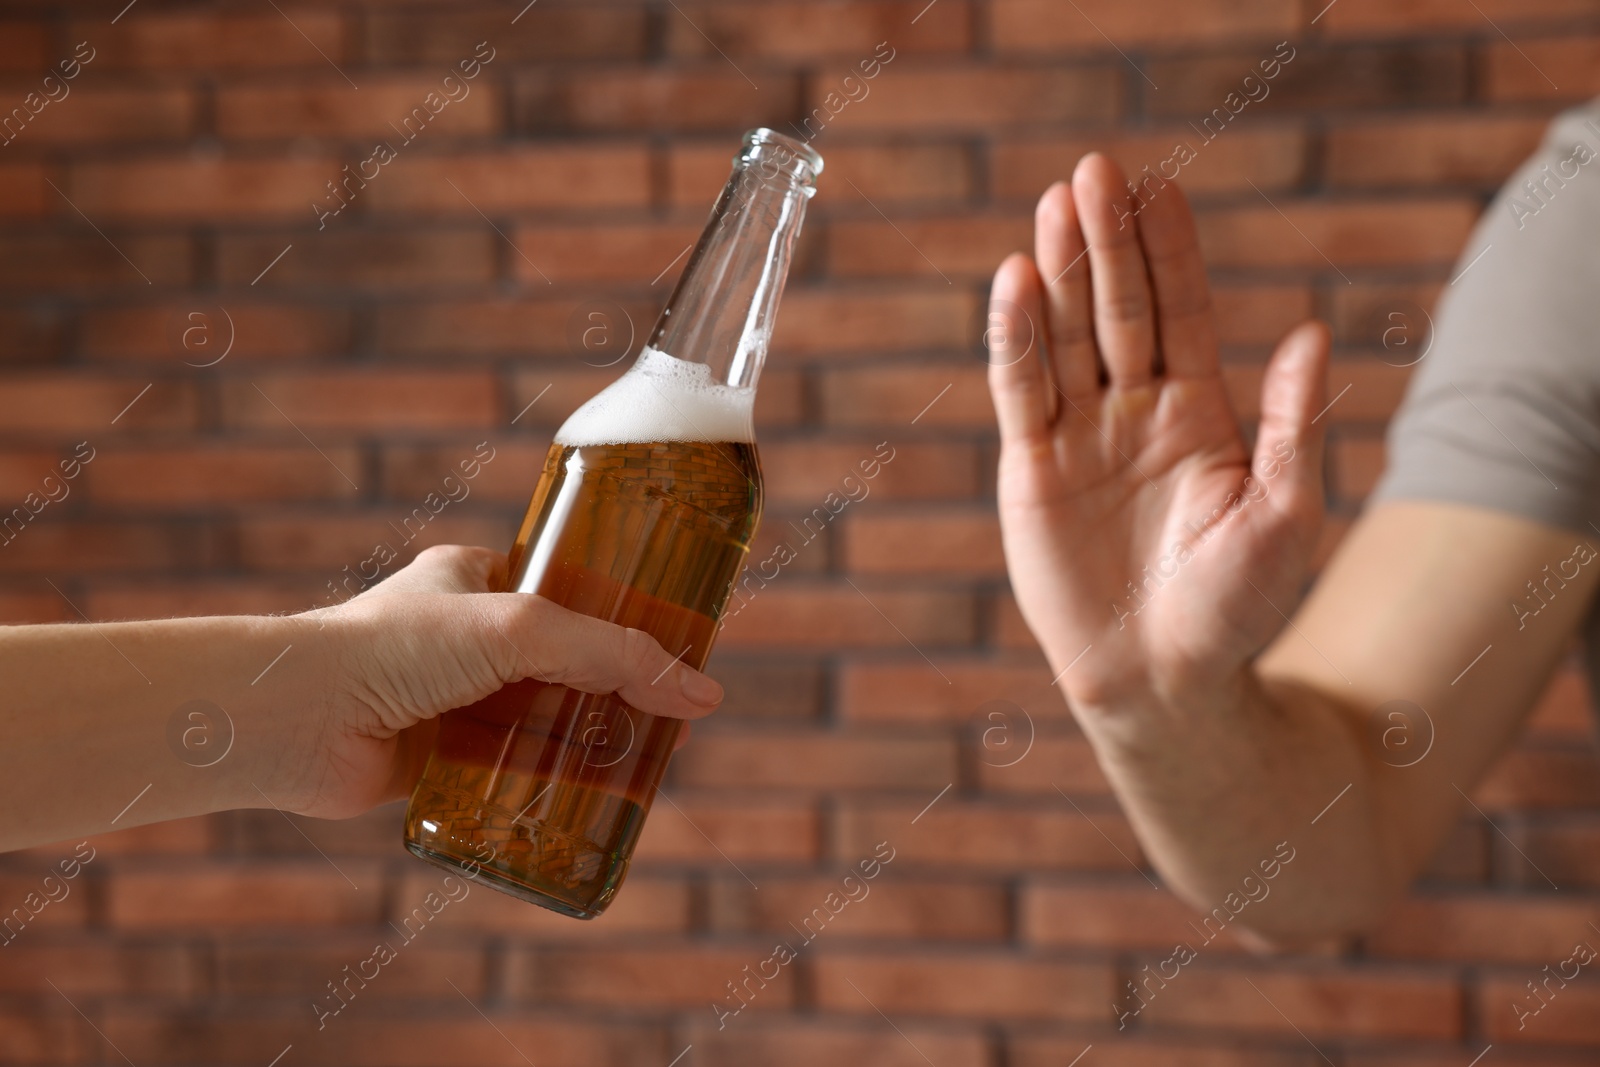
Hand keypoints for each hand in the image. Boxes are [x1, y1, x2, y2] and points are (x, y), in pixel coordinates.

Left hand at [270, 545, 722, 819]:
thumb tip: (701, 694)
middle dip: (618, 694)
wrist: (297, 718)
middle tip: (674, 722)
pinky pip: (508, 771)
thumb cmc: (393, 649)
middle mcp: (466, 637)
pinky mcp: (437, 760)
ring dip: (588, 743)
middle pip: (566, 665)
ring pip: (541, 721)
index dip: (626, 624)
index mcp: (478, 579)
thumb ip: (610, 655)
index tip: (676, 654)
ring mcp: (452, 700)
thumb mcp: (522, 630)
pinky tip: (588, 802)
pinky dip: (546, 784)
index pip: (572, 595)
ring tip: (647, 765)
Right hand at [986, 155, 1329, 712]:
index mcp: (1198, 412)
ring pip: (1064, 337)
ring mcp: (1079, 437)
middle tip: (1094, 172)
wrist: (1164, 681)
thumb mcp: (1287, 515)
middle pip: (1116, 308)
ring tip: (1053, 205)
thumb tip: (1310, 331)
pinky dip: (1015, 339)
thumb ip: (1292, 425)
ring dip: (1058, 271)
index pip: (1179, 312)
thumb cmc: (1237, 608)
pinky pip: (1021, 393)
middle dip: (1107, 241)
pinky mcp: (1031, 471)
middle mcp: (1135, 411)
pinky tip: (1014, 283)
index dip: (1169, 251)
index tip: (1158, 188)